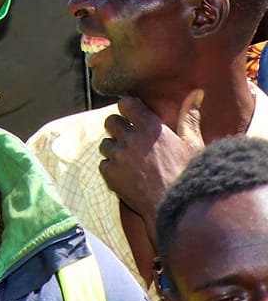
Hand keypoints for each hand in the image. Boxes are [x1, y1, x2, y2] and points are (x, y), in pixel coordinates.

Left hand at [98, 92, 205, 220]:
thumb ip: (188, 116)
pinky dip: (112, 169)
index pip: (125, 103)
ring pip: (105, 144)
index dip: (129, 109)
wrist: (179, 208)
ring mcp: (118, 156)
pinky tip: (128, 176)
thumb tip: (196, 92)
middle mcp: (130, 138)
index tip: (135, 116)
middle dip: (119, 128)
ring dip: (115, 150)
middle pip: (110, 121)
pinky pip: (103, 164)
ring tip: (132, 161)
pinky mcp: (110, 174)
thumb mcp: (193, 143)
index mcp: (150, 127)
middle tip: (132, 139)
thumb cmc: (189, 174)